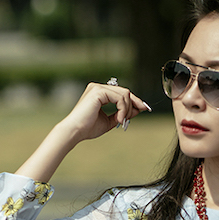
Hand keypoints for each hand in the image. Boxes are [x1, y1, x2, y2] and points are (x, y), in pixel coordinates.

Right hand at [15, 82, 150, 182]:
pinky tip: (119, 119)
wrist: (75, 131)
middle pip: (125, 91)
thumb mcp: (108, 122)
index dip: (134, 101)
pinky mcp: (99, 91)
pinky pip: (119, 98)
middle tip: (143, 110)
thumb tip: (136, 110)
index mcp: (99, 93)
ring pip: (124, 94)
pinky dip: (123, 109)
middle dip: (135, 102)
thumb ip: (120, 115)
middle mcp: (98, 88)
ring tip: (122, 121)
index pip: (121, 94)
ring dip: (127, 109)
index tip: (144, 108)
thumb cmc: (87, 129)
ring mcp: (98, 88)